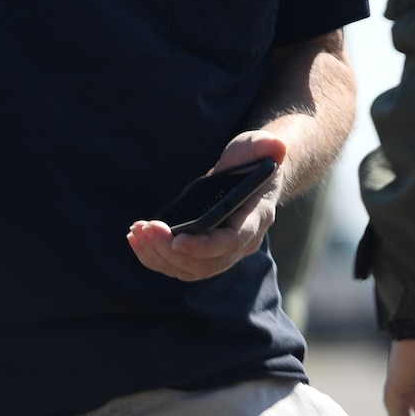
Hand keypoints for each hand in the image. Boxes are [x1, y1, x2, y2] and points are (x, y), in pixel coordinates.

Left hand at [126, 131, 286, 281]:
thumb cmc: (254, 159)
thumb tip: (276, 148)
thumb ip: (266, 145)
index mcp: (256, 218)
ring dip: (159, 256)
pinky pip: (180, 266)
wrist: (253, 175)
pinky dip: (156, 258)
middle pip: (206, 263)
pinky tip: (137, 239)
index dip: (204, 246)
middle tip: (146, 230)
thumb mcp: (260, 146)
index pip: (231, 243)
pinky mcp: (205, 253)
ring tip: (137, 233)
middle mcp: (242, 243)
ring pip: (190, 270)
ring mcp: (223, 253)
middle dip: (171, 252)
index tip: (176, 240)